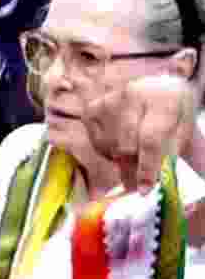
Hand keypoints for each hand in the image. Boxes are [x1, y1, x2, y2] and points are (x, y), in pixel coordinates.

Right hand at [84, 73, 198, 193]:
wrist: (156, 89)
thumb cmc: (172, 114)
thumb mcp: (185, 131)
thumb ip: (179, 156)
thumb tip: (168, 185)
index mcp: (163, 98)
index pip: (149, 139)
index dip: (146, 167)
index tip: (145, 189)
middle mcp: (132, 94)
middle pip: (125, 146)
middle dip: (132, 169)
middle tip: (137, 183)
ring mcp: (109, 101)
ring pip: (110, 148)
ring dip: (122, 160)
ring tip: (136, 150)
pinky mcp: (92, 109)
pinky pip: (97, 144)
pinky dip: (108, 151)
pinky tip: (121, 141)